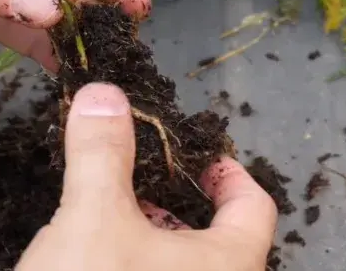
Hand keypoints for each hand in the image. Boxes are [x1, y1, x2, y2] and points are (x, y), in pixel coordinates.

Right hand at [16, 83, 277, 270]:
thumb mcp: (92, 220)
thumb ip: (100, 154)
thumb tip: (103, 92)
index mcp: (224, 267)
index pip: (253, 207)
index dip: (229, 172)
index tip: (200, 154)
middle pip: (215, 236)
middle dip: (176, 198)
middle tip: (141, 173)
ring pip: (177, 262)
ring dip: (147, 230)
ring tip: (112, 207)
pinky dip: (129, 257)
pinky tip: (94, 253)